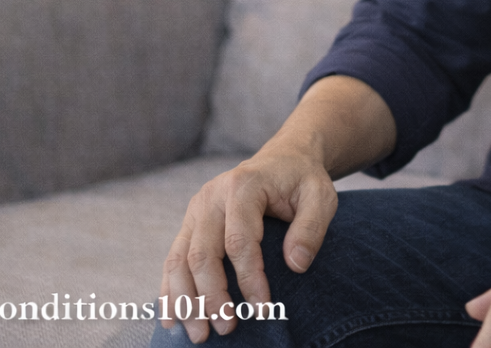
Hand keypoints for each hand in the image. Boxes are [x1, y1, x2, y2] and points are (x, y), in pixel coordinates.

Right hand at [158, 75, 395, 342]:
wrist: (284, 159)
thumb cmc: (303, 180)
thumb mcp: (320, 196)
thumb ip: (311, 228)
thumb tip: (296, 265)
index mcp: (243, 184)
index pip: (239, 240)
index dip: (249, 278)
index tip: (264, 309)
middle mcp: (212, 195)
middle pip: (202, 253)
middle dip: (212, 297)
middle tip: (228, 329)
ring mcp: (197, 208)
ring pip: (179, 260)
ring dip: (185, 301)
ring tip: (200, 335)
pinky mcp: (190, 222)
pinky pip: (173, 259)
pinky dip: (170, 291)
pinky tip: (172, 319)